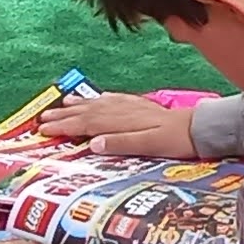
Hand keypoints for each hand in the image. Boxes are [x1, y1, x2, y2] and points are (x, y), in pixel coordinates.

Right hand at [40, 91, 198, 159]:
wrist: (201, 128)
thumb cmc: (176, 141)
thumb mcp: (150, 145)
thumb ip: (122, 143)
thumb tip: (93, 143)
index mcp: (122, 122)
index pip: (86, 124)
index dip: (64, 126)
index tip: (43, 129)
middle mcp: (124, 111)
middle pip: (88, 112)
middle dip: (65, 115)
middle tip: (43, 117)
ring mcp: (133, 107)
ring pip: (99, 104)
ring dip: (79, 105)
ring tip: (62, 103)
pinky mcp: (142, 107)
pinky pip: (114, 99)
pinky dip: (100, 98)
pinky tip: (97, 98)